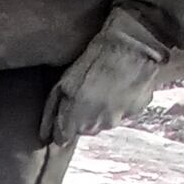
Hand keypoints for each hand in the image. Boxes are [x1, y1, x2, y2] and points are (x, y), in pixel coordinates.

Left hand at [43, 8, 168, 144]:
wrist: (133, 45)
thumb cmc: (95, 60)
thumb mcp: (63, 83)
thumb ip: (53, 112)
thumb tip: (45, 135)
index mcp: (76, 122)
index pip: (63, 138)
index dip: (62, 125)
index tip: (65, 111)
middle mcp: (97, 126)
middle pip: (85, 129)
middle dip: (82, 116)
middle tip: (88, 91)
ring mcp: (119, 119)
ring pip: (105, 121)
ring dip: (103, 109)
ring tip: (106, 85)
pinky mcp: (138, 110)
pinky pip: (125, 111)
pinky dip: (122, 102)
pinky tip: (122, 84)